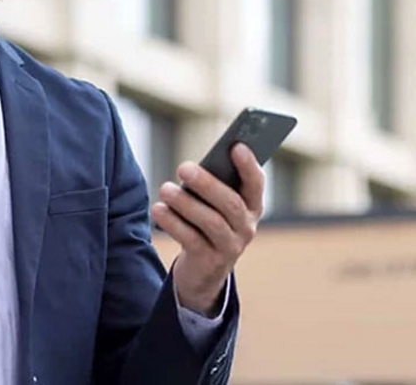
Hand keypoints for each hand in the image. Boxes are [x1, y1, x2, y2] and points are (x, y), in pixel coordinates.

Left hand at [152, 143, 263, 314]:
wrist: (203, 269)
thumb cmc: (207, 221)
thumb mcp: (213, 204)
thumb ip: (211, 187)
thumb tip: (193, 168)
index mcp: (251, 206)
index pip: (256, 184)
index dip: (248, 166)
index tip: (236, 146)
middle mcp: (246, 227)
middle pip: (231, 204)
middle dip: (207, 184)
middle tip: (183, 167)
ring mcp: (230, 246)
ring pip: (211, 222)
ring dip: (186, 203)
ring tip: (165, 189)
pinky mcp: (210, 261)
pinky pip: (191, 239)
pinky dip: (173, 222)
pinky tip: (159, 209)